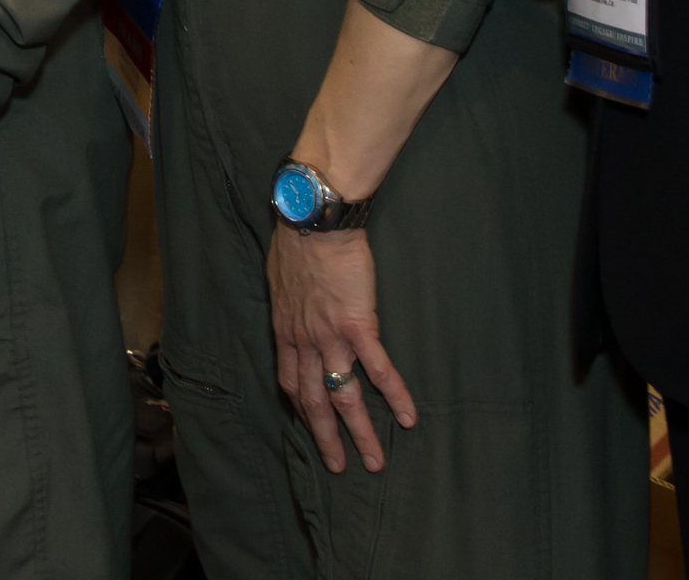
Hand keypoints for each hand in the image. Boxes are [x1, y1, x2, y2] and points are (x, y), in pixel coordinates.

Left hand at [269, 224, 417, 472]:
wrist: (314, 221)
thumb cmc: (295, 240)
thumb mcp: (280, 277)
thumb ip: (289, 299)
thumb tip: (294, 303)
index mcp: (286, 330)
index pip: (290, 381)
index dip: (300, 408)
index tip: (309, 425)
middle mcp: (305, 341)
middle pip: (315, 401)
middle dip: (326, 437)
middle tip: (339, 467)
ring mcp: (331, 337)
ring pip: (345, 397)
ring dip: (359, 432)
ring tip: (374, 462)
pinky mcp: (359, 327)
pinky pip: (379, 369)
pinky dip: (395, 396)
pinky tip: (409, 418)